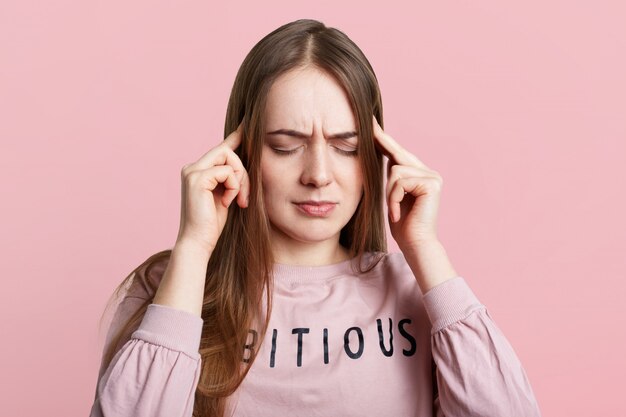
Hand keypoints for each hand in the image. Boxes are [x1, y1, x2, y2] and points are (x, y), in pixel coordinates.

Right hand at [176, 122, 249, 251]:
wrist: (198, 243)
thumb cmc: (212, 225)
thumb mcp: (225, 196)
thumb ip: (230, 179)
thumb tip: (243, 164)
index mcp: (198, 171)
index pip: (221, 149)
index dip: (235, 136)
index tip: (248, 124)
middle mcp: (192, 168)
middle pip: (228, 151)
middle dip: (243, 172)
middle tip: (245, 197)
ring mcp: (192, 172)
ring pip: (229, 159)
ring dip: (241, 181)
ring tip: (237, 201)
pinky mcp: (197, 178)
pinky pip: (228, 171)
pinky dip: (234, 187)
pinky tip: (228, 203)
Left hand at [372, 115, 443, 249]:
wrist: (415, 245)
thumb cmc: (403, 226)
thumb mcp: (392, 197)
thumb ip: (392, 179)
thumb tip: (381, 157)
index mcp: (419, 175)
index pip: (397, 154)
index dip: (384, 140)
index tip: (371, 125)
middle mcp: (428, 173)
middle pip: (397, 154)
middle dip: (381, 141)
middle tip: (368, 122)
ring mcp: (432, 177)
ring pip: (395, 171)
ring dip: (389, 193)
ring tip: (394, 210)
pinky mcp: (432, 183)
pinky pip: (400, 181)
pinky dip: (393, 198)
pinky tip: (398, 212)